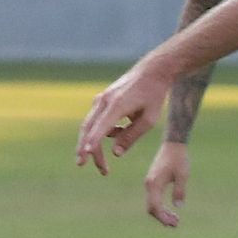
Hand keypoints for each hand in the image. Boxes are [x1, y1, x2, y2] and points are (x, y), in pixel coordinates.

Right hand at [76, 57, 173, 174]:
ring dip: (94, 144)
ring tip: (103, 166)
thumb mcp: (149, 119)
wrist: (152, 71)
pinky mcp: (102, 100)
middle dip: (85, 149)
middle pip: (88, 129)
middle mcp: (103, 101)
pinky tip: (121, 131)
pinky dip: (104, 132)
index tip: (85, 155)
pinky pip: (98, 120)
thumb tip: (115, 154)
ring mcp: (100, 100)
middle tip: (83, 165)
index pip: (100, 127)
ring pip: (90, 126)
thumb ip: (132, 136)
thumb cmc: (154, 95)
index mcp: (116, 105)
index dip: (92, 143)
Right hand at [144, 142, 189, 226]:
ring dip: (162, 213)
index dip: (162, 217)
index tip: (172, 224)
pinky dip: (161, 207)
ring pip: (152, 204)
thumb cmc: (179, 159)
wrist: (173, 145)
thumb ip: (180, 190)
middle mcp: (149, 184)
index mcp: (154, 183)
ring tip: (175, 221)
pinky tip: (171, 211)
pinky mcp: (153, 182)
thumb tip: (178, 206)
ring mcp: (150, 183)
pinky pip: (154, 198)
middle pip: (151, 207)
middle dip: (162, 217)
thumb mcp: (183, 175)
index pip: (155, 206)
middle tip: (176, 224)